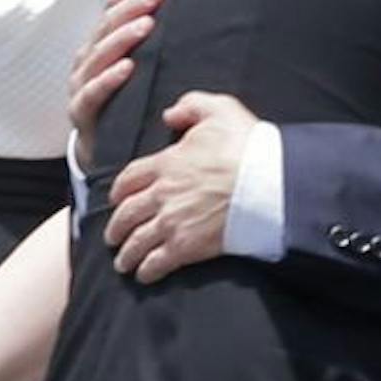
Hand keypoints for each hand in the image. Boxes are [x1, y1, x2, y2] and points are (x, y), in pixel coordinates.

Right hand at [70, 0, 164, 171]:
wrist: (100, 142)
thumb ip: (126, 7)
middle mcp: (85, 57)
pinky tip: (128, 68)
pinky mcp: (81, 111)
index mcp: (97, 40)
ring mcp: (80, 84)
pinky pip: (94, 93)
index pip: (112, 5)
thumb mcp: (122, 49)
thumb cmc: (116, 92)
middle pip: (107, 25)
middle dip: (133, 5)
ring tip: (147, 24)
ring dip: (124, 37)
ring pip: (100, 55)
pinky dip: (110, 79)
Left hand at [105, 91, 256, 282]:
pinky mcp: (187, 247)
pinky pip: (157, 262)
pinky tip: (143, 275)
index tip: (116, 199)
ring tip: (123, 262)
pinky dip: (146, 270)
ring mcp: (172, 222)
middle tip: (112, 236)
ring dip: (126, 253)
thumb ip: (191, 105)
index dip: (119, 190)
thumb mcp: (219, 109)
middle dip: (116, 227)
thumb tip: (170, 114)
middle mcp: (161, 195)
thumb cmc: (247, 147)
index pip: (129, 179)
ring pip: (137, 241)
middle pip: (126, 214)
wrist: (268, 185)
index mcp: (165, 163)